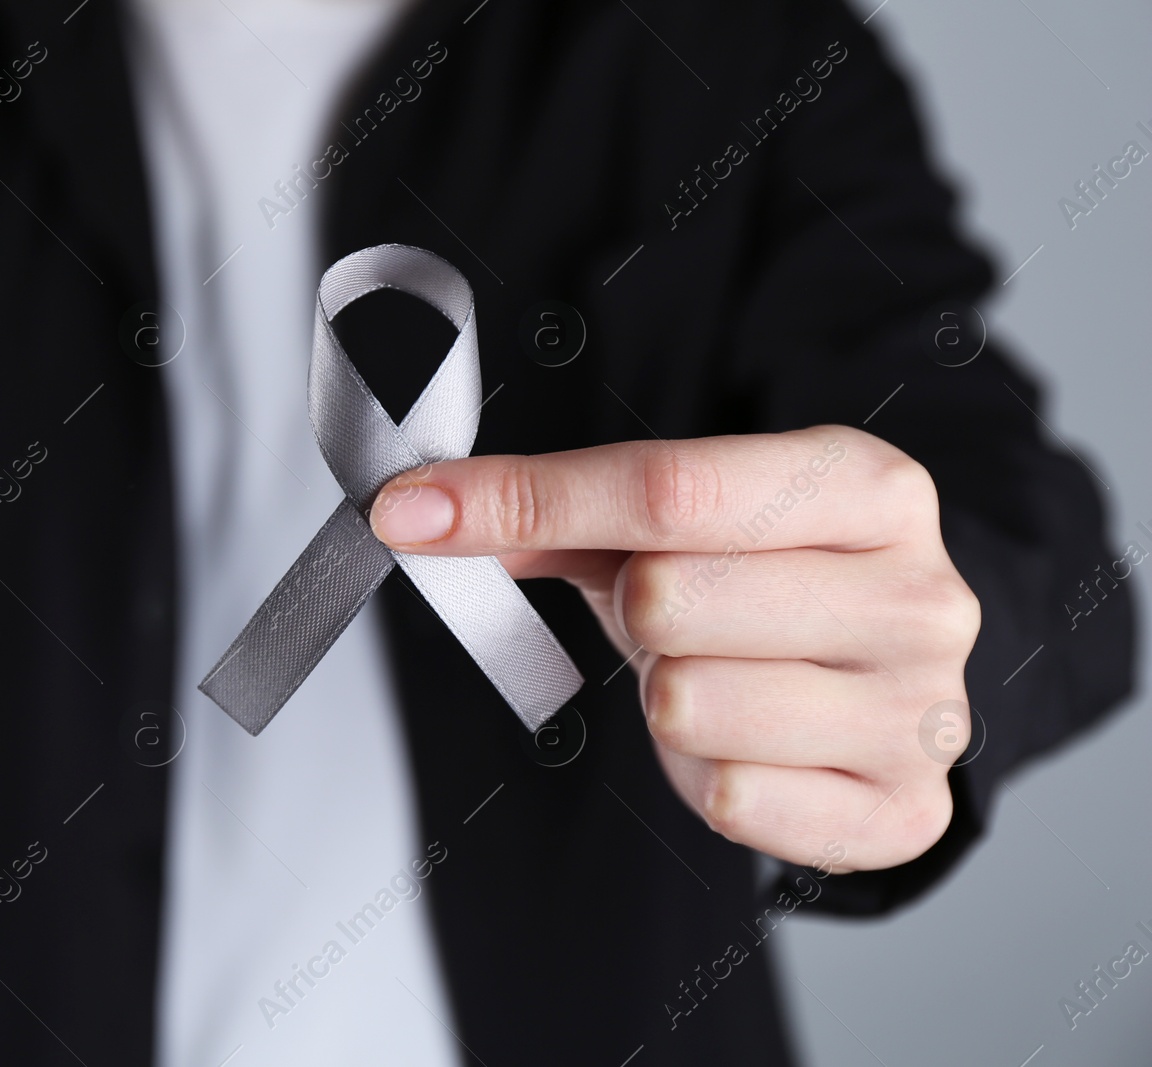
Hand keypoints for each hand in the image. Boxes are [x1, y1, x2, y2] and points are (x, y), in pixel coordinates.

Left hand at [368, 425, 979, 872]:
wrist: (877, 678)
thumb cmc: (766, 584)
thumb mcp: (675, 526)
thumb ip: (558, 510)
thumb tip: (422, 513)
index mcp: (869, 487)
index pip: (668, 488)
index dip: (526, 500)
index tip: (413, 512)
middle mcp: (921, 593)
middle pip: (671, 596)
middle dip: (635, 611)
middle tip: (669, 615)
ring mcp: (924, 710)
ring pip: (689, 702)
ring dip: (668, 696)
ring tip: (713, 677)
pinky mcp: (907, 811)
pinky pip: (731, 798)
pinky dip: (704, 775)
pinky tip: (742, 744)